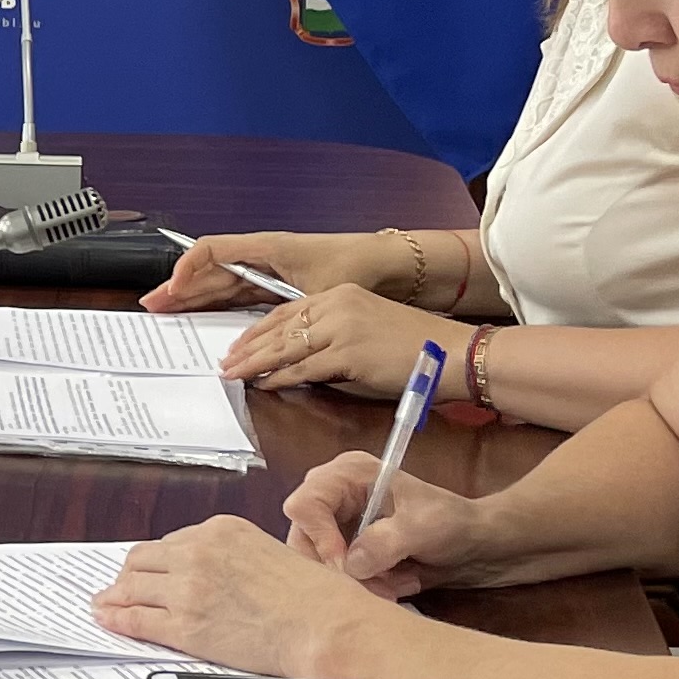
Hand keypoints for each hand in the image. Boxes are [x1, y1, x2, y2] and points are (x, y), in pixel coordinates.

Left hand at [91, 516, 402, 678]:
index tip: (147, 570)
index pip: (171, 542)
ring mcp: (186, 588)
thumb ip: (234, 557)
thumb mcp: (270, 552)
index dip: (156, 561)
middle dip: (131, 576)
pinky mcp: (183, 625)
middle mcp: (197, 552)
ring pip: (132, 587)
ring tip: (106, 605)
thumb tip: (217, 575)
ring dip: (116, 596)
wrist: (323, 625)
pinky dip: (117, 618)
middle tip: (121, 588)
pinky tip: (109, 619)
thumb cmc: (313, 596)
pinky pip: (136, 619)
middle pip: (143, 560)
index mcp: (220, 530)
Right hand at [142, 228, 404, 313]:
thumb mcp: (319, 288)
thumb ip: (286, 309)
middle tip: (152, 305)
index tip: (171, 287)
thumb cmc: (356, 266)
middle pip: (210, 272)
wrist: (388, 266)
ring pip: (220, 286)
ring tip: (166, 312)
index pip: (212, 250)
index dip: (187, 267)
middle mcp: (262, 259)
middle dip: (179, 288)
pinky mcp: (276, 290)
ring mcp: (267, 274)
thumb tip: (258, 332)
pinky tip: (201, 319)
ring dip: (193, 299)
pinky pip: (238, 297)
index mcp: (266, 249)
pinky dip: (217, 308)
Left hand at [216, 283, 469, 397]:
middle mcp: (338, 305)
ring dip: (256, 363)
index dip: (260, 329)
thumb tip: (301, 357)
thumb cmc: (415, 346)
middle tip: (226, 361)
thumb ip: (334, 335)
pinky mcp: (349, 352)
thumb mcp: (368, 326)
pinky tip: (265, 384)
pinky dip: (281, 377)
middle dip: (249, 346)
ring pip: (286, 347)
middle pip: (280, 326)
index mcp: (342, 294)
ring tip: (234, 374)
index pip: (287, 310)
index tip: (240, 343)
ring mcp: (342, 327)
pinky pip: (305, 367)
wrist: (452, 353)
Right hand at [279, 451, 490, 598]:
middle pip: (304, 537)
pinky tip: (395, 586)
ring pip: (319, 563)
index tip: (346, 566)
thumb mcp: (424, 528)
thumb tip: (351, 564)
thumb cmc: (455, 523)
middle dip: (337, 567)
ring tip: (393, 588)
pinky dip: (364, 587)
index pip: (305, 504)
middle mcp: (337, 498)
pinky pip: (339, 576)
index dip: (319, 537)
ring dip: (355, 583)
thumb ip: (385, 542)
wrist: (481, 546)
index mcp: (349, 475)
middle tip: (375, 587)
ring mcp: (342, 526)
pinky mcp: (351, 551)